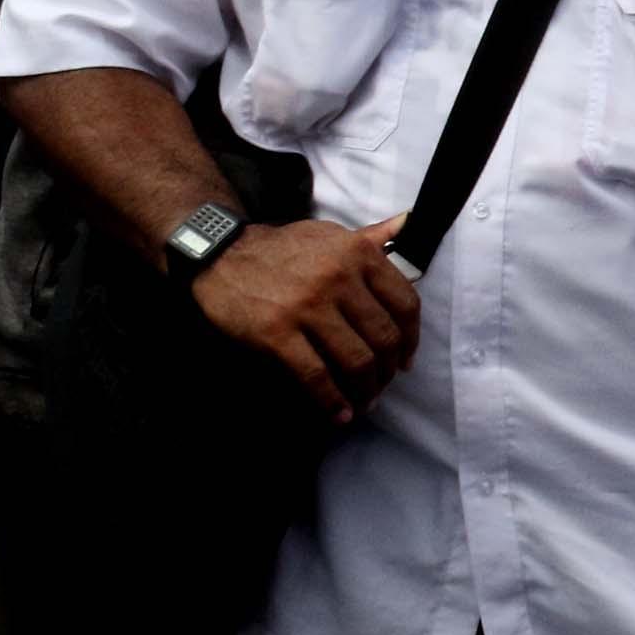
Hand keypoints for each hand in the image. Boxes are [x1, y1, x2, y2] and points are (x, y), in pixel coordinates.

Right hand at [190, 213, 419, 422]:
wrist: (222, 253)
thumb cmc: (284, 247)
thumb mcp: (331, 234)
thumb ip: (372, 236)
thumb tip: (408, 221)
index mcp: (359, 254)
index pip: (405, 303)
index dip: (412, 338)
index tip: (407, 359)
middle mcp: (339, 279)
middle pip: (384, 337)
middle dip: (389, 370)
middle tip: (384, 385)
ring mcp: (308, 306)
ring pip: (356, 360)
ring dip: (366, 390)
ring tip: (365, 403)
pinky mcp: (276, 332)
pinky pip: (315, 375)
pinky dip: (332, 400)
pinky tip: (339, 413)